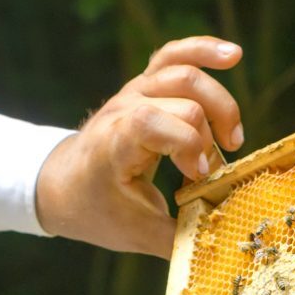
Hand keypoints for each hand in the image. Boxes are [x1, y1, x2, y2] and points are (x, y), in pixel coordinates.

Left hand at [35, 36, 246, 258]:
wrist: (61, 185)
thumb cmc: (96, 209)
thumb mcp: (135, 234)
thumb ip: (179, 238)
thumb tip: (222, 244)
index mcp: (116, 142)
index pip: (159, 122)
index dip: (190, 147)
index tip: (198, 178)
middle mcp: (124, 108)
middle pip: (184, 99)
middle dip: (211, 133)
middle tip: (215, 171)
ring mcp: (134, 92)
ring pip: (185, 73)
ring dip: (219, 103)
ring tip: (232, 137)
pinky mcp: (144, 86)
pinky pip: (174, 56)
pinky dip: (204, 50)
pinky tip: (233, 55)